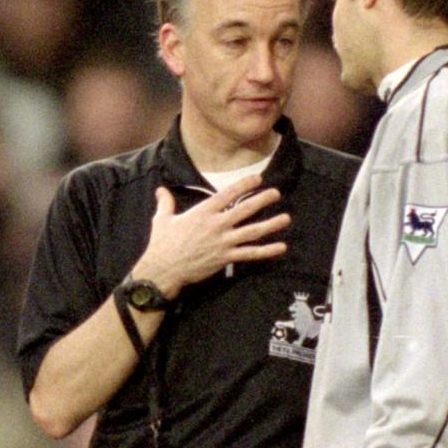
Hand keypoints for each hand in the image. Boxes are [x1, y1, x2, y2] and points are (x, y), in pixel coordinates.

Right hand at [129, 179, 288, 296]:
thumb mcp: (162, 219)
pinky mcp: (225, 258)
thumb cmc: (162, 244)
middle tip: (276, 193)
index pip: (228, 193)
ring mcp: (223, 242)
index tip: (258, 178)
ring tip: (286, 218)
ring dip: (271, 224)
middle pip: (245, 209)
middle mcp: (217, 225)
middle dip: (263, 200)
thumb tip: (160, 190)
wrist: (163, 269)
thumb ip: (166, 203)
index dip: (245, 184)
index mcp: (203, 212)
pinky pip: (250, 254)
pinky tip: (281, 247)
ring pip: (252, 231)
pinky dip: (267, 251)